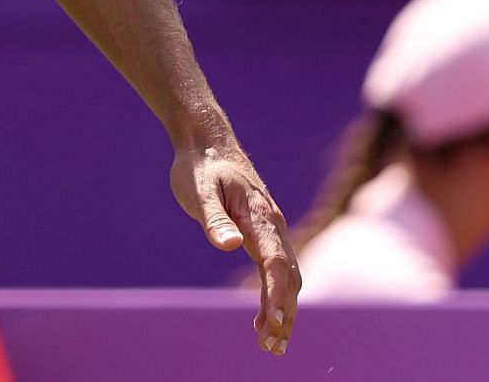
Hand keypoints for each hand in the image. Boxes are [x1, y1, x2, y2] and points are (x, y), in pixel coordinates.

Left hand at [171, 142, 300, 354]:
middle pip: (288, 276)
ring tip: (271, 343)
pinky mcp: (261, 233)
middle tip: (272, 346)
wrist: (207, 143)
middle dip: (284, 312)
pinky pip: (275, 269)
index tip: (273, 321)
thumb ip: (214, 218)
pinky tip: (264, 316)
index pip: (274, 261)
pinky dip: (274, 295)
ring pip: (287, 276)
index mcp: (259, 216)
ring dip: (283, 310)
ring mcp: (270, 230)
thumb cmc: (200, 166)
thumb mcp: (199, 189)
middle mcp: (272, 225)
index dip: (276, 293)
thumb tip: (229, 245)